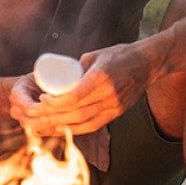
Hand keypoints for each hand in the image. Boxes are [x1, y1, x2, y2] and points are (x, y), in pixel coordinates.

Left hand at [9, 43, 152, 136]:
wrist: (149, 63)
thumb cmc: (119, 54)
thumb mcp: (94, 56)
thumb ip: (77, 68)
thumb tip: (57, 79)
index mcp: (101, 77)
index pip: (74, 96)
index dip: (55, 102)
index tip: (42, 98)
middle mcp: (109, 94)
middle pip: (76, 112)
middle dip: (52, 116)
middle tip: (36, 114)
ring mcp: (115, 106)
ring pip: (84, 122)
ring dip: (61, 125)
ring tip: (43, 125)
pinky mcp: (118, 112)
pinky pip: (94, 125)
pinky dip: (76, 129)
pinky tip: (61, 129)